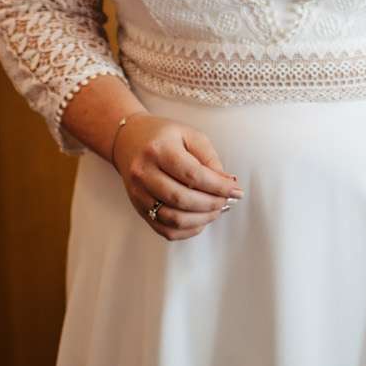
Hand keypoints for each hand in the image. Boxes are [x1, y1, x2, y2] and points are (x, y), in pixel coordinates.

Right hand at [111, 114, 242, 240]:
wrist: (129, 140)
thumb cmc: (164, 136)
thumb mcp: (190, 136)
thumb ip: (210, 159)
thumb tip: (228, 184)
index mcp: (159, 150)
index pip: (192, 175)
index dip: (218, 187)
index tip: (236, 190)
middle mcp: (144, 173)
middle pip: (182, 199)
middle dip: (211, 204)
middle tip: (227, 201)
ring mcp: (138, 193)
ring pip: (173, 218)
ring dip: (201, 219)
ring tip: (216, 210)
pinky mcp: (138, 208)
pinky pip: (163, 229)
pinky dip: (186, 230)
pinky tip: (200, 220)